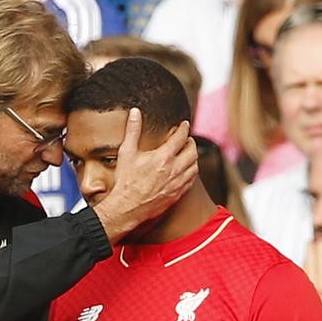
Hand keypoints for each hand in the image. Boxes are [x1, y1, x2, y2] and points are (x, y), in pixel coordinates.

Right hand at [93, 108, 197, 244]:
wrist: (127, 208)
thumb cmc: (125, 181)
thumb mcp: (126, 152)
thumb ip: (133, 130)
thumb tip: (135, 112)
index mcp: (163, 157)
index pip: (180, 137)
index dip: (184, 129)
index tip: (184, 125)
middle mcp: (174, 170)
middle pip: (193, 151)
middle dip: (191, 142)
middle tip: (186, 139)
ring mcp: (177, 183)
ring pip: (195, 166)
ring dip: (193, 157)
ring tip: (187, 153)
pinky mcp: (177, 194)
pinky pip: (192, 180)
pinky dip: (191, 172)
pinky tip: (186, 170)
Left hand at [304, 238, 321, 318]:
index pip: (320, 261)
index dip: (320, 249)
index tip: (320, 239)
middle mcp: (312, 289)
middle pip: (308, 265)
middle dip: (309, 251)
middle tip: (310, 241)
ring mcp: (308, 295)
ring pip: (303, 272)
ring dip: (305, 260)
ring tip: (307, 251)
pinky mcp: (307, 300)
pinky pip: (303, 280)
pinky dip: (304, 270)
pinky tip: (305, 268)